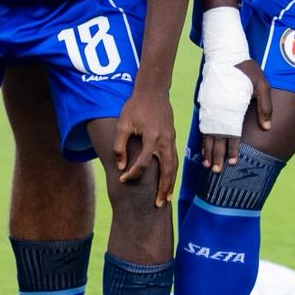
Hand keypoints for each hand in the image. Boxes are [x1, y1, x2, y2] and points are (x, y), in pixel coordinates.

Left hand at [112, 81, 176, 205]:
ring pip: (174, 166)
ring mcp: (171, 139)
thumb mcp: (123, 124)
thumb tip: (121, 166)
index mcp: (152, 138)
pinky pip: (174, 159)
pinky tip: (169, 179)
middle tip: (159, 204)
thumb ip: (120, 146)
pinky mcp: (172, 137)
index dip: (132, 174)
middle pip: (167, 171)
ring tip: (167, 198)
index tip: (122, 179)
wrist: (153, 90)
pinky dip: (173, 172)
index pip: (143, 164)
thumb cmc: (135, 106)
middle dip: (164, 189)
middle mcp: (164, 141)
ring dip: (171, 183)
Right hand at [200, 61, 271, 175]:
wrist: (225, 53)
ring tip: (208, 165)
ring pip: (207, 134)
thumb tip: (267, 128)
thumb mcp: (261, 84)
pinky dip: (202, 138)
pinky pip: (202, 126)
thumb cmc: (246, 69)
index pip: (232, 135)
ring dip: (207, 150)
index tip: (232, 163)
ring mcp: (210, 108)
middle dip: (217, 156)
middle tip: (216, 172)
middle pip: (217, 139)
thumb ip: (265, 106)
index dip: (232, 150)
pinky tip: (203, 147)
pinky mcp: (205, 104)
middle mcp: (220, 111)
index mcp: (234, 108)